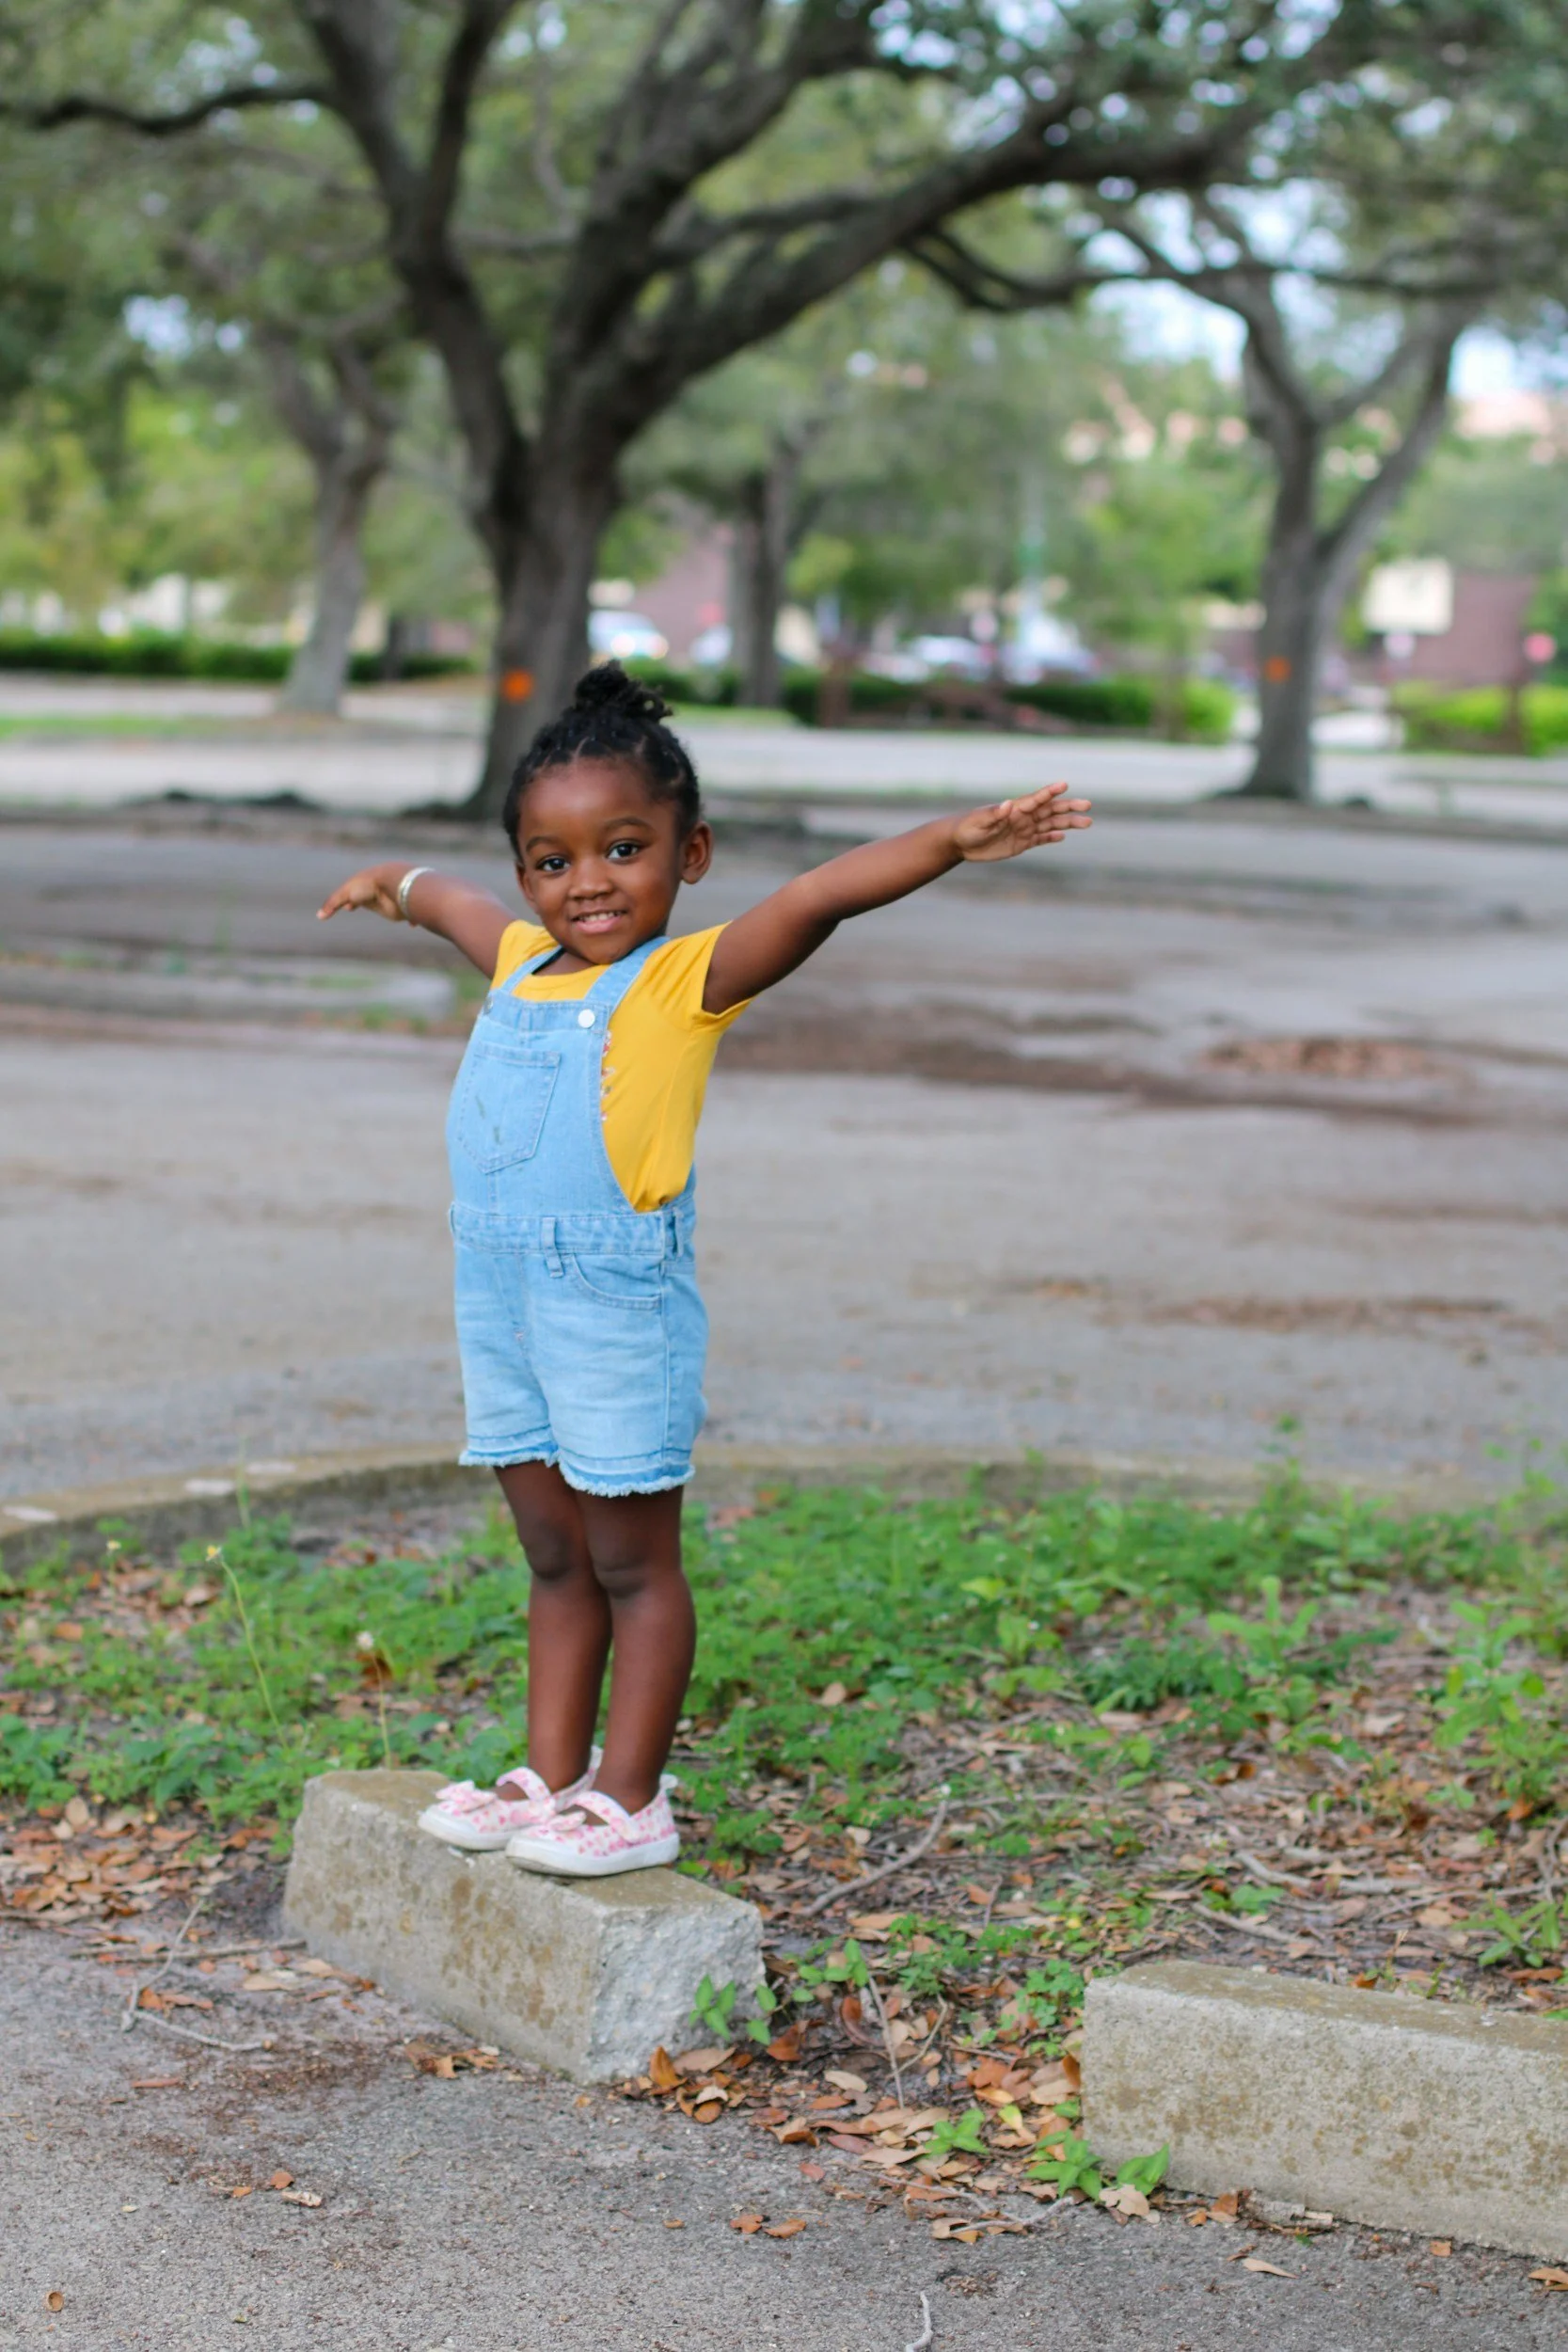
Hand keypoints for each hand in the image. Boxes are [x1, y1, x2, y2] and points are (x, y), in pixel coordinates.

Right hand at [317, 864, 406, 922]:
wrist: (396, 882)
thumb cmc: (370, 885)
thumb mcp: (347, 893)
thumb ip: (333, 903)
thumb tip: (319, 916)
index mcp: (365, 885)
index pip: (356, 892)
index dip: (351, 900)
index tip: (347, 907)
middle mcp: (379, 892)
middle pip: (372, 898)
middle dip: (368, 902)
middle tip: (363, 909)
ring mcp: (391, 900)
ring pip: (390, 906)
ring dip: (389, 908)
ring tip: (391, 912)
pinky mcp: (404, 909)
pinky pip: (410, 915)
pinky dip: (412, 920)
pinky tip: (412, 925)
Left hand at [951, 783, 1091, 862]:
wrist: (960, 842)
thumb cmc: (967, 827)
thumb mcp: (979, 821)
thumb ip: (995, 814)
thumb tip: (1007, 804)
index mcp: (1015, 808)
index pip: (1036, 798)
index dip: (1050, 791)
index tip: (1065, 784)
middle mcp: (1023, 817)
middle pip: (1050, 810)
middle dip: (1069, 807)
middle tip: (1088, 805)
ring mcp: (1023, 829)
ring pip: (1051, 824)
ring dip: (1068, 823)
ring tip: (1087, 822)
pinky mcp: (1021, 843)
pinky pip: (1040, 839)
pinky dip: (1051, 837)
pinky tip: (1063, 836)